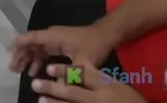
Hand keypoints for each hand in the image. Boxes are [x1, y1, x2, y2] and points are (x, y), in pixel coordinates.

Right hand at [9, 25, 117, 76]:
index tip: (8, 52)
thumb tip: (55, 86)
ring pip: (36, 48)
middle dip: (20, 55)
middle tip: (13, 69)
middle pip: (30, 44)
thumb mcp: (82, 62)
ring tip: (21, 72)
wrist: (106, 35)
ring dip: (28, 59)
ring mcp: (55, 39)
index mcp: (53, 36)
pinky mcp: (59, 43)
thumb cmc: (93, 45)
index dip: (18, 44)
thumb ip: (68, 74)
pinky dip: (38, 60)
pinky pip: (43, 51)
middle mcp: (51, 35)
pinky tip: (35, 71)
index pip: (31, 38)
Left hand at [31, 63, 145, 102]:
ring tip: (40, 101)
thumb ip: (100, 78)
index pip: (83, 75)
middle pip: (73, 93)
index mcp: (106, 86)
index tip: (49, 68)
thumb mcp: (118, 85)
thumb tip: (81, 70)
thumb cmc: (130, 100)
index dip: (65, 72)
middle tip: (35, 84)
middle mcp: (99, 99)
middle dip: (52, 89)